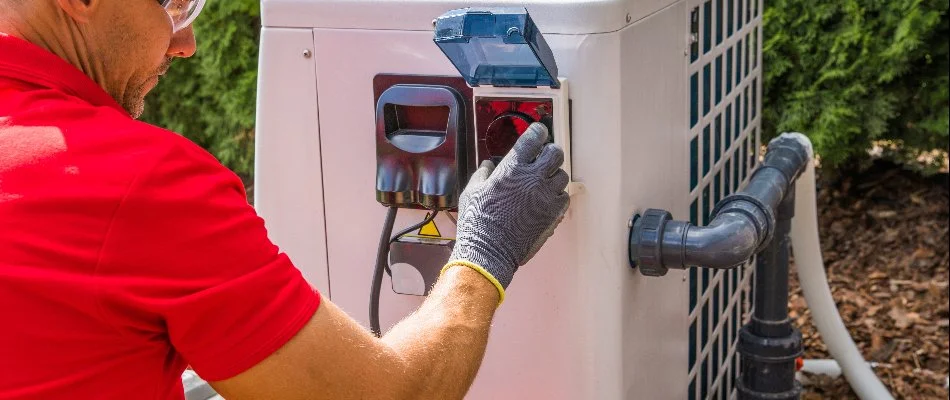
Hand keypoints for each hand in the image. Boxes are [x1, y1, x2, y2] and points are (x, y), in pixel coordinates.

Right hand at [444, 123, 569, 303]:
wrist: (489, 251)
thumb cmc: (477, 222)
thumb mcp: (472, 191)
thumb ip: (483, 174)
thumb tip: (489, 165)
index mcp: (512, 168)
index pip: (533, 138)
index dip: (538, 132)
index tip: (538, 133)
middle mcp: (532, 178)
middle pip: (555, 153)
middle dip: (550, 152)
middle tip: (544, 157)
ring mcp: (545, 196)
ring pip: (562, 175)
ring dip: (554, 175)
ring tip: (544, 182)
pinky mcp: (552, 214)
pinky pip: (564, 197)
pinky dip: (558, 195)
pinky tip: (547, 199)